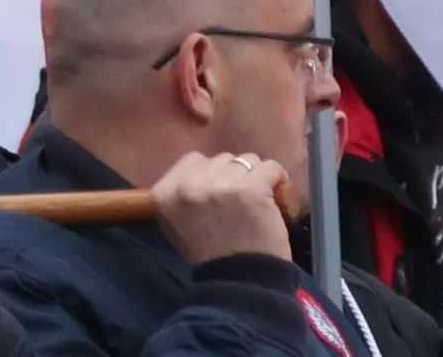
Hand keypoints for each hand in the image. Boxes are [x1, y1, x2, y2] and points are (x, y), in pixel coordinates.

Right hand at [153, 151, 294, 263]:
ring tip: (260, 201)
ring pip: (247, 161)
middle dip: (233, 176)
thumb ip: (181, 196)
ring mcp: (219, 186)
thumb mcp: (177, 225)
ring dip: (255, 178)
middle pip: (220, 159)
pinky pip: (270, 168)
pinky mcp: (250, 190)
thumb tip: (202, 175)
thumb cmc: (210, 256)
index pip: (192, 160)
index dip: (211, 175)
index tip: (222, 193)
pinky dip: (277, 179)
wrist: (240, 282)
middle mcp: (187, 185)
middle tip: (241, 200)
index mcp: (164, 193)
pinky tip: (279, 196)